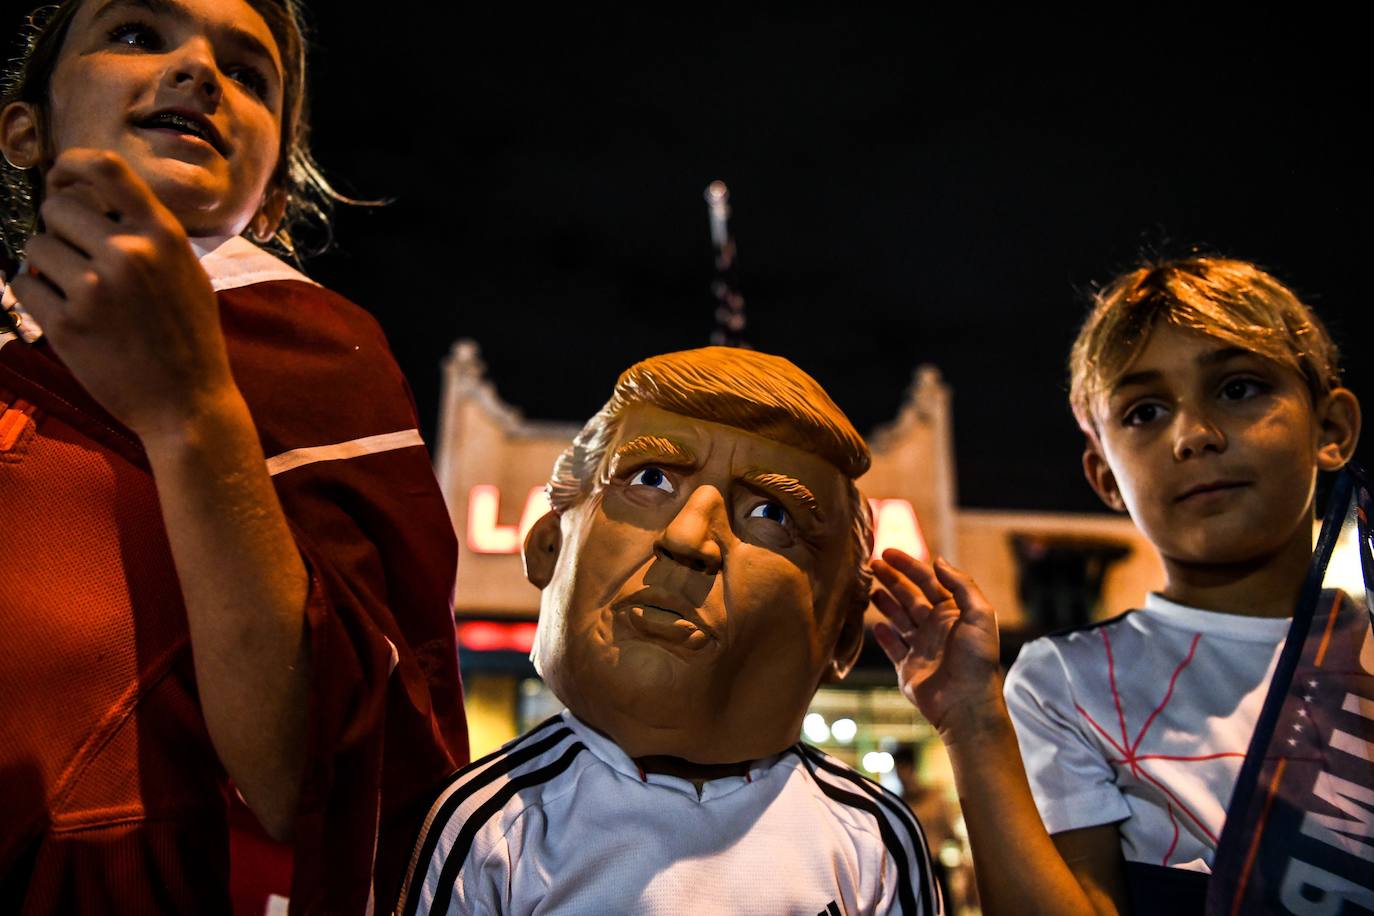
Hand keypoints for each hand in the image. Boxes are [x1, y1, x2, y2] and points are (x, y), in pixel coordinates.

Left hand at [10, 149, 234, 440]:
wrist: (188, 404)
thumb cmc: (189, 337)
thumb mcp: (187, 273)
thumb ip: (148, 234)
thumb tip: (88, 200)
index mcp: (163, 236)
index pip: (106, 168)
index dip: (72, 164)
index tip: (61, 176)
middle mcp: (130, 254)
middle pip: (58, 208)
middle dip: (59, 229)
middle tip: (77, 259)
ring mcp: (96, 290)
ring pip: (35, 246)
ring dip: (46, 265)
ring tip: (76, 292)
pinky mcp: (67, 325)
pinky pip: (23, 286)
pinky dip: (35, 296)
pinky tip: (64, 314)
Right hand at [872, 550, 1003, 735]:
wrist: (966, 704)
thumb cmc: (976, 660)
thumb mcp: (979, 615)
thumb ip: (961, 585)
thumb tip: (938, 561)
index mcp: (954, 612)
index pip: (927, 581)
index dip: (907, 565)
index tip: (887, 552)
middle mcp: (936, 627)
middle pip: (909, 596)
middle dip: (891, 579)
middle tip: (871, 564)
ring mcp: (921, 647)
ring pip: (899, 618)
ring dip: (885, 602)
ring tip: (869, 588)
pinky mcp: (908, 668)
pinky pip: (893, 647)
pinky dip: (884, 635)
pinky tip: (875, 625)